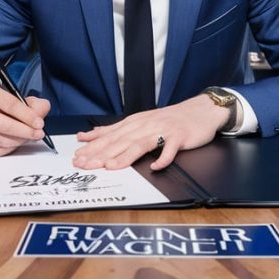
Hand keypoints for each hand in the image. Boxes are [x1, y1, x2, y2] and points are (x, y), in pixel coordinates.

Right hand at [0, 80, 50, 155]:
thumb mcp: (12, 95)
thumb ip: (32, 102)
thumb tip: (42, 110)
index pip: (9, 104)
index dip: (28, 116)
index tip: (40, 123)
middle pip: (4, 125)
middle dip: (26, 131)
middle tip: (38, 134)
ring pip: (1, 140)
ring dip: (19, 141)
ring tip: (27, 137)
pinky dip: (10, 149)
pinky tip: (14, 142)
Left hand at [73, 95, 230, 171]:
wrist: (200, 111)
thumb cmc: (169, 119)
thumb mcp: (140, 121)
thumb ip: (116, 130)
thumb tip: (90, 136)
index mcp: (135, 122)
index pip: (110, 135)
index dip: (93, 146)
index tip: (78, 157)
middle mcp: (146, 125)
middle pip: (120, 140)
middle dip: (101, 153)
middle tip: (85, 164)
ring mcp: (163, 131)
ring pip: (140, 144)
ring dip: (125, 156)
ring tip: (111, 166)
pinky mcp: (180, 137)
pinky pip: (170, 150)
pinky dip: (163, 159)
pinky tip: (155, 168)